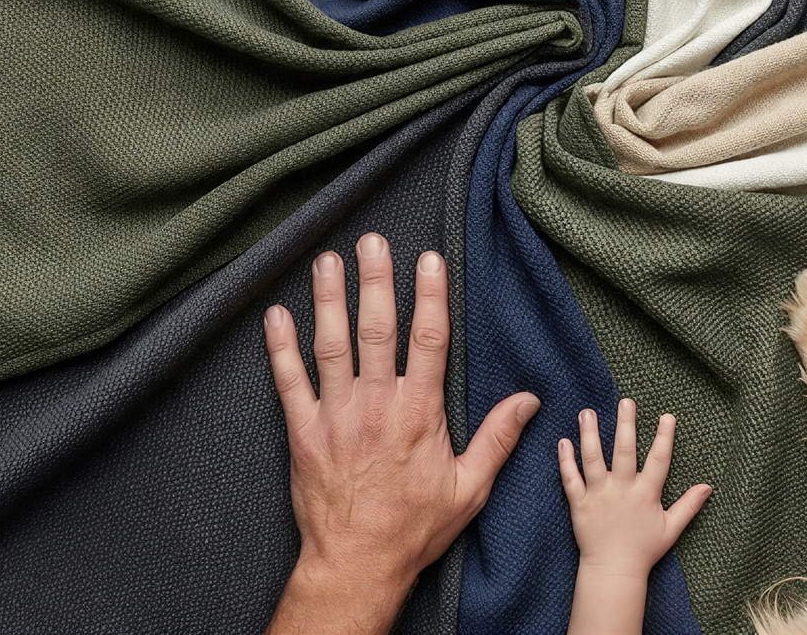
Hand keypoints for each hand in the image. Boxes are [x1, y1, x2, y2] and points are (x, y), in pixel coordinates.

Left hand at [263, 233, 538, 634]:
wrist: (357, 564)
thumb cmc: (415, 528)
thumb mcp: (469, 488)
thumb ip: (498, 439)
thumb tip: (530, 400)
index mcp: (419, 414)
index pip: (428, 341)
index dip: (430, 296)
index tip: (430, 259)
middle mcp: (377, 406)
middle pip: (377, 330)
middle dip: (376, 281)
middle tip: (372, 241)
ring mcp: (336, 417)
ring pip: (331, 346)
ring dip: (329, 300)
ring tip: (327, 260)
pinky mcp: (302, 433)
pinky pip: (288, 382)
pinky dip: (280, 347)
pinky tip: (276, 314)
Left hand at [560, 398, 711, 634]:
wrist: (614, 571)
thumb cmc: (644, 550)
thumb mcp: (671, 528)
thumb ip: (689, 505)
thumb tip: (709, 486)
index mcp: (646, 494)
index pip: (658, 460)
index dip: (664, 437)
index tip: (667, 416)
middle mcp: (622, 490)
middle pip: (624, 451)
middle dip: (626, 424)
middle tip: (626, 401)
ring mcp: (598, 496)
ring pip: (593, 459)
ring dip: (590, 434)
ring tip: (587, 412)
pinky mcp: (579, 504)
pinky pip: (570, 479)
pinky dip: (565, 460)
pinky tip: (563, 441)